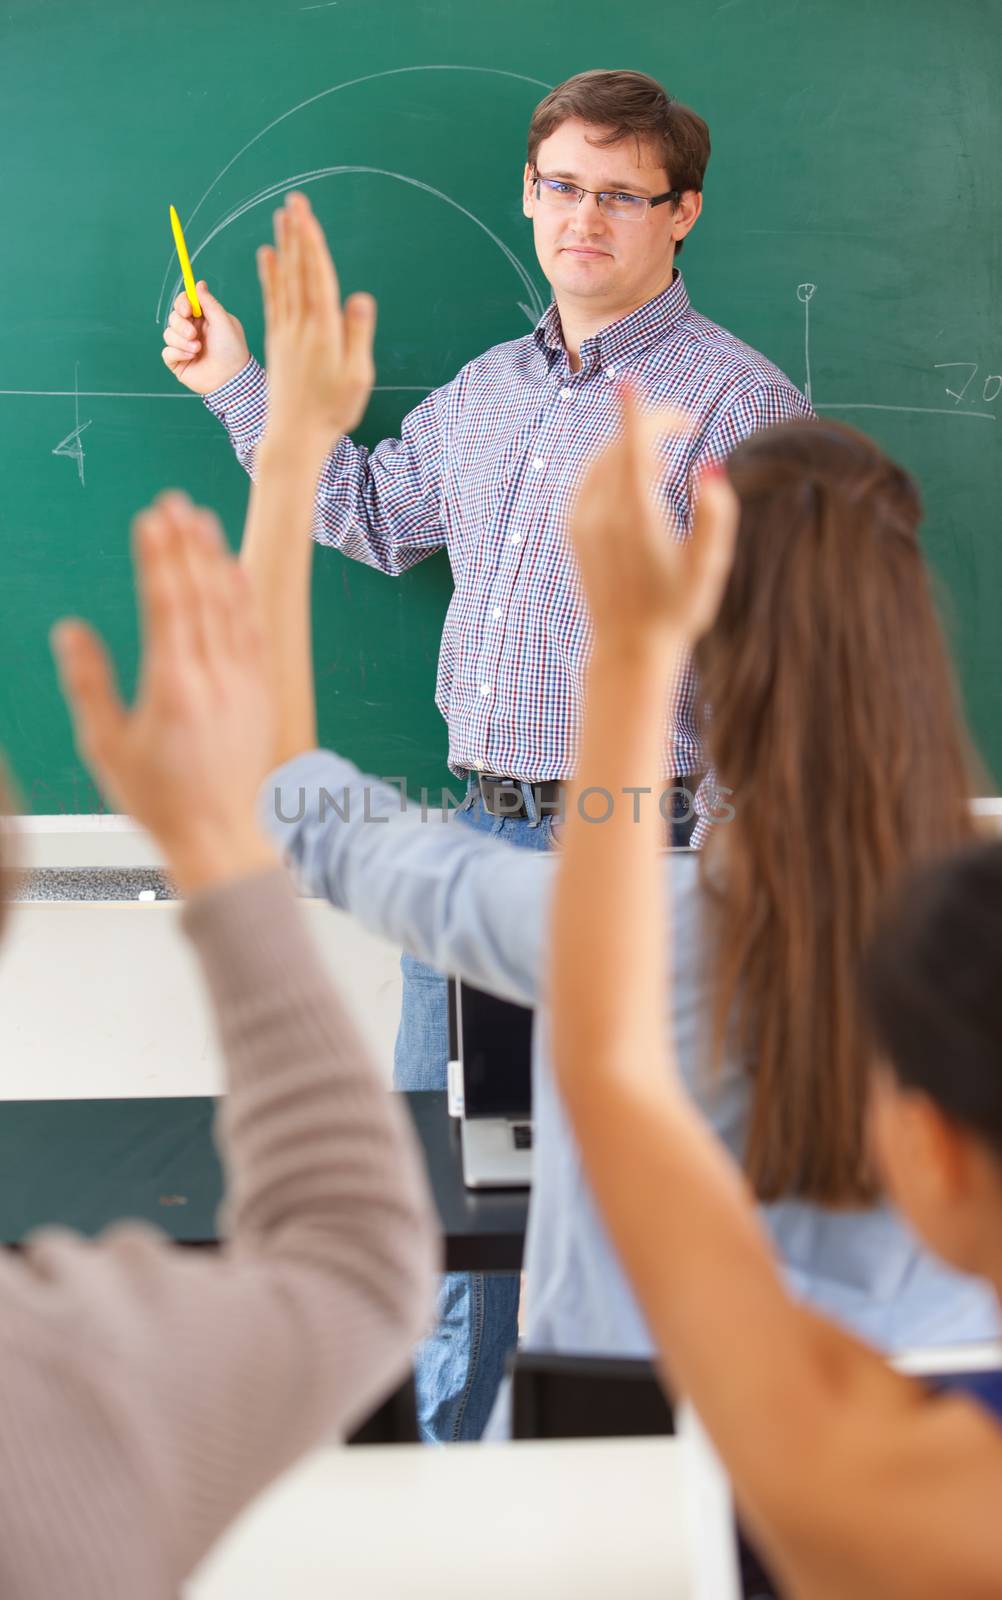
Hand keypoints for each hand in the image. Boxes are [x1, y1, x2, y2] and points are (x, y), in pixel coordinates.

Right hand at [51, 494, 277, 893]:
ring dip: (216, 559)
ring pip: (231, 607)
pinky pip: (255, 633)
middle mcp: (214, 679)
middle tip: (173, 501)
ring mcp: (244, 684)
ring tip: (202, 519)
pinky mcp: (262, 693)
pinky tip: (235, 569)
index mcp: (173, 688)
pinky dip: (244, 596)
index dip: (159, 558)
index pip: (167, 606)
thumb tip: (69, 631)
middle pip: (201, 595)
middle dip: (186, 543)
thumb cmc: (159, 799)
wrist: (221, 836)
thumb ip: (88, 684)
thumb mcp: (107, 747)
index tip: (150, 519)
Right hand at [161, 283, 249, 395]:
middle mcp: (192, 331)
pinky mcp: (178, 362)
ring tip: (198, 349)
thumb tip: (199, 283)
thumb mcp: (223, 321)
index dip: (182, 303)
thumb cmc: (232, 349)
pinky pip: (167, 352)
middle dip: (181, 325)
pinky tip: (192, 357)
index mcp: (203, 319)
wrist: (231, 378)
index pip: (184, 303)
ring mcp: (184, 346)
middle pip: (173, 317)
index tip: (188, 310)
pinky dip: (178, 353)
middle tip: (194, 334)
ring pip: (168, 334)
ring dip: (182, 341)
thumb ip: (209, 302)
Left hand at [257, 191, 375, 448]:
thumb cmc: (332, 410)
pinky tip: (266, 255)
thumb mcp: (356, 377)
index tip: (306, 213)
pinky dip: (269, 274)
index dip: (312, 242)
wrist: (294, 436)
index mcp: (322, 330)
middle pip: (298, 270)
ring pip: (283, 279)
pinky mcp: (276, 340)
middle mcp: (300, 325)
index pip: (317, 276)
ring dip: (283, 246)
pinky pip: (272, 299)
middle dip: (297, 233)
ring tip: (280, 217)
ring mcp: (285, 331)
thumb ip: (357, 335)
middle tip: (294, 200)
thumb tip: (361, 297)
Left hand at [569, 388, 739, 647]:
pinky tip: (634, 481)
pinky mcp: (573, 530)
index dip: (636, 413)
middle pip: (619, 447)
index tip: (631, 384)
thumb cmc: (677, 609)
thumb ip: (715, 515)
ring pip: (601, 460)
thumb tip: (708, 468)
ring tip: (663, 462)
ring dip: (631, 446)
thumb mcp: (708, 567)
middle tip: (684, 424)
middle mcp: (603, 515)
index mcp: (639, 518)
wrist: (629, 647)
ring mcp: (582, 522)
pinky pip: (587, 479)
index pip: (633, 449)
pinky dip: (610, 466)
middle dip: (649, 425)